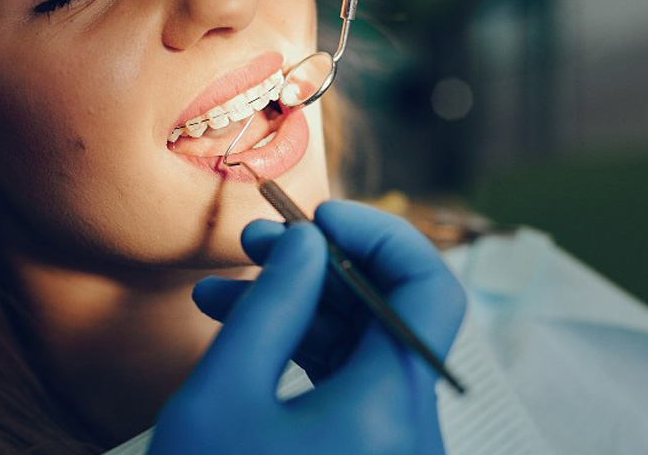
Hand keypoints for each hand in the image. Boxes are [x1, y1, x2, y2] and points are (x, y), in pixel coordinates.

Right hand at [149, 201, 464, 453]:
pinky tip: (238, 335)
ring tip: (220, 290)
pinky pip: (344, 388)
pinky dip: (298, 355)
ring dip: (297, 311)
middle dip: (318, 269)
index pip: (427, 288)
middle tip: (252, 242)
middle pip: (387, 314)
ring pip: (359, 350)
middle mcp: (407, 425)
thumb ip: (271, 306)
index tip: (315, 215)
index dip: (379, 235)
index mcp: (391, 404)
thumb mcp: (223, 396)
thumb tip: (310, 240)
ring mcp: (386, 445)